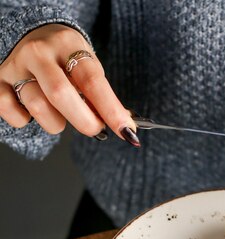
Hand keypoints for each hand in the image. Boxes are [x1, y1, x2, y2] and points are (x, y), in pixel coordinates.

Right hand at [0, 24, 137, 143]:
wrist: (28, 35)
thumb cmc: (64, 59)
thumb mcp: (86, 66)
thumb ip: (101, 94)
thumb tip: (124, 126)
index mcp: (68, 43)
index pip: (92, 80)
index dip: (111, 109)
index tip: (126, 131)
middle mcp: (39, 52)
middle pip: (61, 94)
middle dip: (84, 121)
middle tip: (94, 128)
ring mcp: (16, 66)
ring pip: (38, 107)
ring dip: (56, 123)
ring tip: (60, 116)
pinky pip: (12, 112)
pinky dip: (24, 120)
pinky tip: (31, 112)